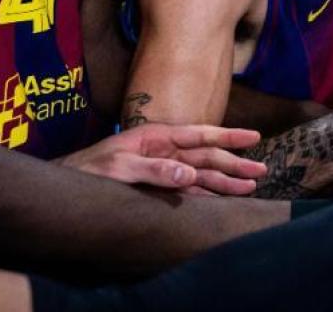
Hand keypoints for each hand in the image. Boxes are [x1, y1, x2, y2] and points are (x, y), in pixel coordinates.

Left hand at [58, 122, 268, 194]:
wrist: (71, 184)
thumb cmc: (91, 170)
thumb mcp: (120, 167)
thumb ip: (154, 169)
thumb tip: (189, 174)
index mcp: (158, 137)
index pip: (200, 135)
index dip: (228, 136)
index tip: (254, 137)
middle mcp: (166, 151)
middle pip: (208, 157)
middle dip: (235, 164)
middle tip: (261, 171)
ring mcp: (164, 170)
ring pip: (203, 175)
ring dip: (226, 181)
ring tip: (250, 186)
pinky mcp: (160, 188)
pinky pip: (190, 191)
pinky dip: (208, 194)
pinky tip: (224, 197)